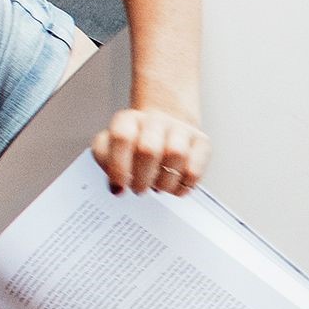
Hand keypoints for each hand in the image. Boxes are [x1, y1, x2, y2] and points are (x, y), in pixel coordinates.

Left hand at [92, 100, 207, 193]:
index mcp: (129, 120)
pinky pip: (195, 169)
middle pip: (149, 149)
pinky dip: (183, 184)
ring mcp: (181, 129)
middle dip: (142, 178)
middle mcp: (155, 120)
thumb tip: (116, 186)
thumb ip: (106, 162)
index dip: (119, 166)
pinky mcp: (202, 143)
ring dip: (164, 182)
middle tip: (139, 188)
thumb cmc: (136, 144)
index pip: (122, 137)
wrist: (165, 128)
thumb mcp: (111, 148)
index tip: (119, 186)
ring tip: (158, 187)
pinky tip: (175, 185)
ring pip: (176, 155)